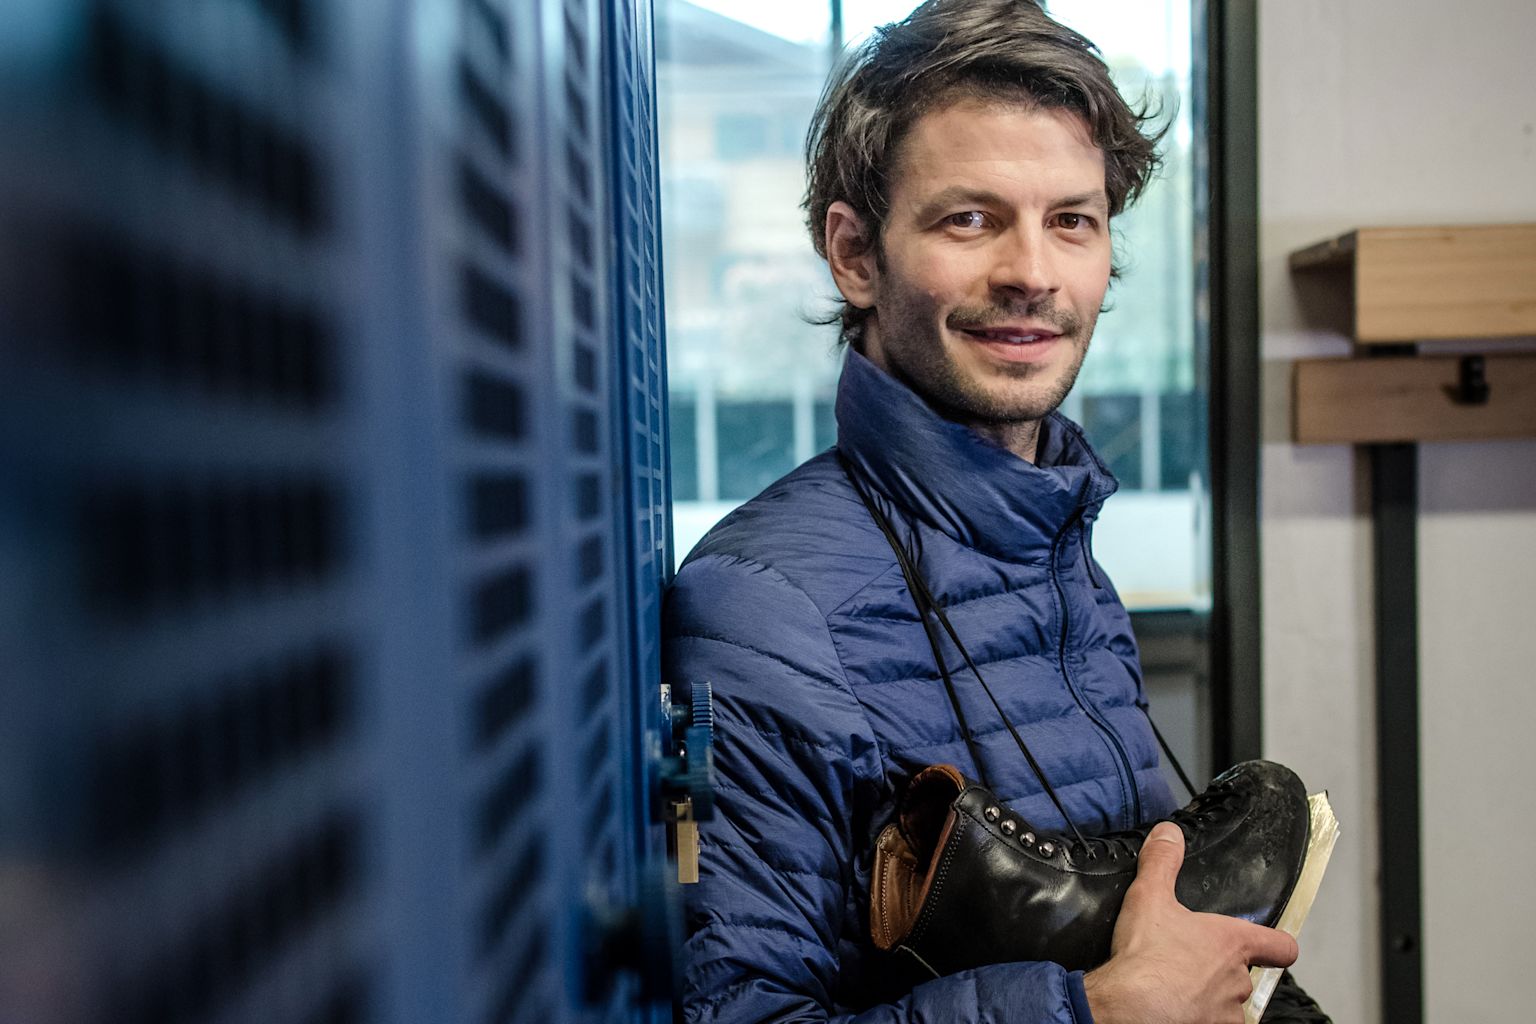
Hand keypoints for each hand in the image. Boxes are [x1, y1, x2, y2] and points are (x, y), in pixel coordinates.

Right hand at [1082, 822, 1298, 1023]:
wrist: (1130, 1009)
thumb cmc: (1146, 957)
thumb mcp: (1148, 897)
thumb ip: (1161, 862)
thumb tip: (1168, 833)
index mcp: (1232, 944)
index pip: (1281, 947)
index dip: (1276, 946)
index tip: (1268, 947)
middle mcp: (1238, 981)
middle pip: (1244, 976)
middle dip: (1220, 972)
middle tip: (1188, 964)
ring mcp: (1227, 1014)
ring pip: (1228, 1007)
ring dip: (1210, 1000)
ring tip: (1177, 990)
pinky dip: (1196, 1018)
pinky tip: (1172, 1012)